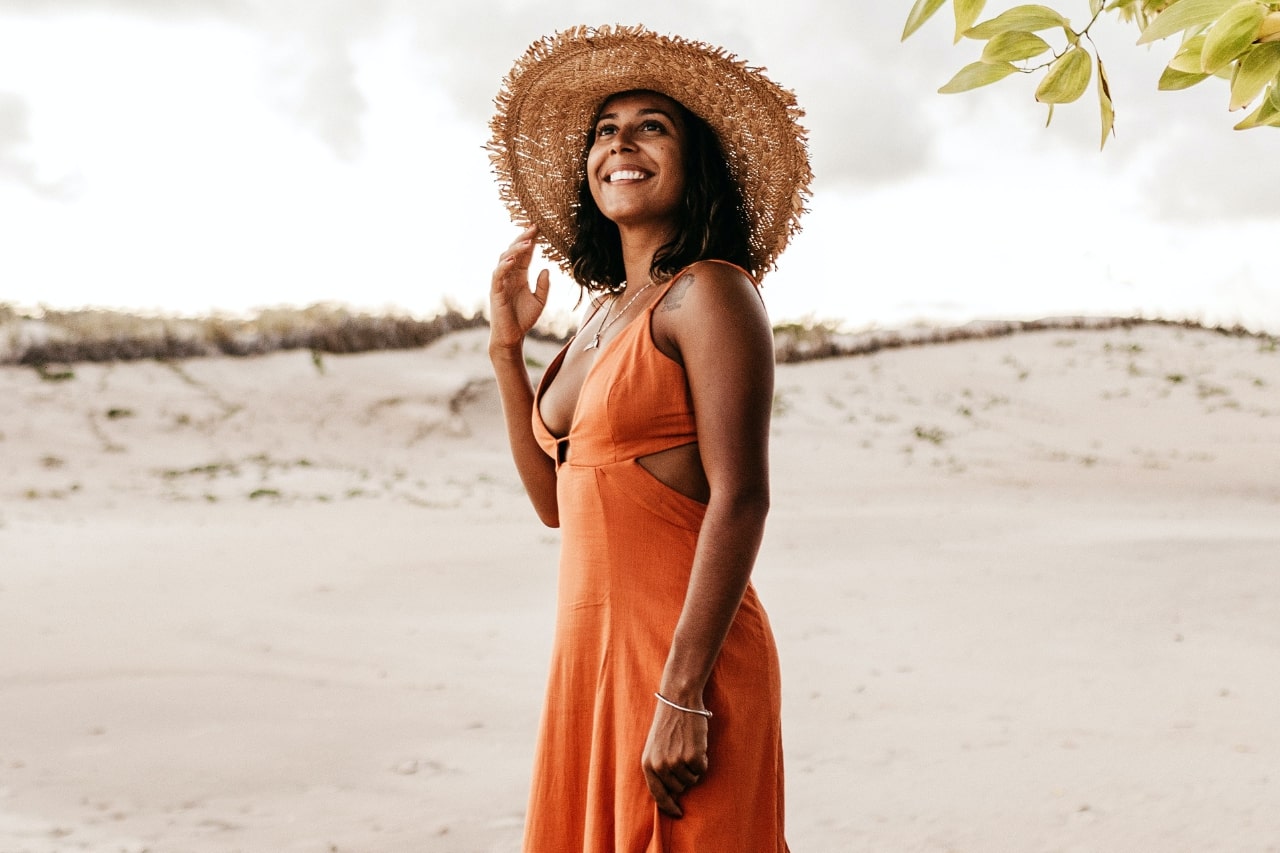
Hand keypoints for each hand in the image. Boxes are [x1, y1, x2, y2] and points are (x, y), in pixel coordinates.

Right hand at [490, 226, 549, 351]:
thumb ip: (544, 286)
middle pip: (514, 251)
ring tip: (527, 242)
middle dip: (523, 239)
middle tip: (533, 227)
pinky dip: (504, 266)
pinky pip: (498, 275)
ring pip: (505, 259)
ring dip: (515, 249)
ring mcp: (501, 282)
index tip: (539, 228)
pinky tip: (513, 259)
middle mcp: (509, 276)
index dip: (531, 241)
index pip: (525, 254)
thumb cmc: (524, 319)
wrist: (513, 336)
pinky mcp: (495, 292)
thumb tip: (546, 269)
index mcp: (520, 276)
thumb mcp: (540, 301)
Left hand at [641, 699, 709, 818]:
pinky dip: (703, 760)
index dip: (669, 807)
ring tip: (689, 748)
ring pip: (692, 779)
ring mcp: (675, 762)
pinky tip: (697, 745)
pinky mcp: (692, 756)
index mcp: (647, 764)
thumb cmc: (668, 725)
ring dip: (694, 768)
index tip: (678, 813)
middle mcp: (660, 766)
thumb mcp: (655, 748)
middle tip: (684, 756)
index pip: (658, 795)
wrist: (679, 702)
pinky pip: (702, 769)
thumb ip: (659, 770)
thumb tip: (672, 795)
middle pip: (679, 788)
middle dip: (684, 777)